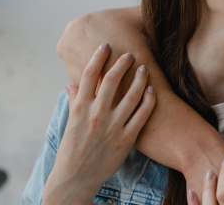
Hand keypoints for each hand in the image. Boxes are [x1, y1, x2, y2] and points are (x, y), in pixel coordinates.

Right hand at [42, 43, 155, 204]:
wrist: (76, 178)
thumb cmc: (72, 149)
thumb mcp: (70, 123)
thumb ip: (74, 102)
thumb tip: (71, 84)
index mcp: (80, 107)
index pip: (89, 75)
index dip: (98, 57)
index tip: (106, 45)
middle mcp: (96, 114)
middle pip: (111, 80)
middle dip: (122, 64)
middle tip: (130, 54)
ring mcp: (112, 126)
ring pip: (131, 95)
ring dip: (139, 79)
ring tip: (144, 68)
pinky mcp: (126, 139)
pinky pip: (142, 115)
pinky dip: (148, 100)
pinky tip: (152, 90)